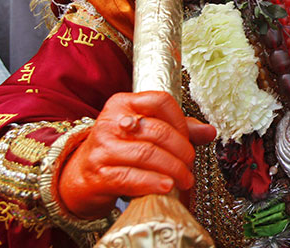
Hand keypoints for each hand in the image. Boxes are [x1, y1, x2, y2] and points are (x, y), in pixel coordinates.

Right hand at [57, 91, 216, 219]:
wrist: (79, 177)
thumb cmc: (119, 150)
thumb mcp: (146, 132)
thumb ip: (179, 129)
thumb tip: (210, 132)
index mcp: (123, 103)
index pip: (160, 101)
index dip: (180, 121)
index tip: (190, 139)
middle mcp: (110, 121)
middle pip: (157, 131)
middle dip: (181, 150)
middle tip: (190, 164)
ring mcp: (101, 147)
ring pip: (146, 154)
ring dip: (172, 169)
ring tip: (184, 179)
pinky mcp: (97, 173)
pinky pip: (131, 177)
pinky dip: (153, 183)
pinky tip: (166, 187)